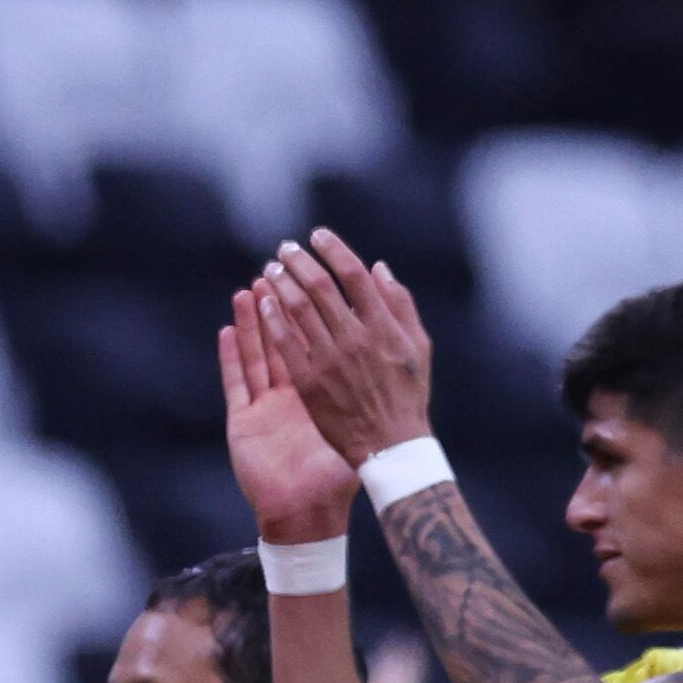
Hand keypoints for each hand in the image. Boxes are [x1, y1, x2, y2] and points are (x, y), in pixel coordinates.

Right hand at [221, 291, 355, 541]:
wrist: (310, 514)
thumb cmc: (339, 475)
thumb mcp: (360, 427)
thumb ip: (369, 394)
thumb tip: (385, 353)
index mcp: (317, 392)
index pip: (313, 342)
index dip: (311, 312)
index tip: (313, 280)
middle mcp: (288, 395)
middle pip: (280, 340)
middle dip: (278, 305)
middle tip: (274, 269)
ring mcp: (263, 407)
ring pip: (255, 354)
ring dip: (251, 322)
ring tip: (247, 290)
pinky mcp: (244, 422)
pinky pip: (237, 383)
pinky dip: (232, 356)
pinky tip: (228, 330)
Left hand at [254, 229, 436, 470]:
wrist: (391, 446)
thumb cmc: (407, 395)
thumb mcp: (418, 347)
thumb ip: (400, 304)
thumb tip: (379, 267)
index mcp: (383, 328)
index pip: (354, 275)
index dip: (333, 249)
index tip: (318, 236)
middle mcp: (356, 340)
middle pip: (320, 287)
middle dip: (299, 261)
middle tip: (285, 248)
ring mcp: (330, 361)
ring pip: (299, 310)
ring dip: (282, 283)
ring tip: (271, 269)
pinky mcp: (310, 383)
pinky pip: (285, 343)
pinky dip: (273, 318)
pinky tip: (265, 302)